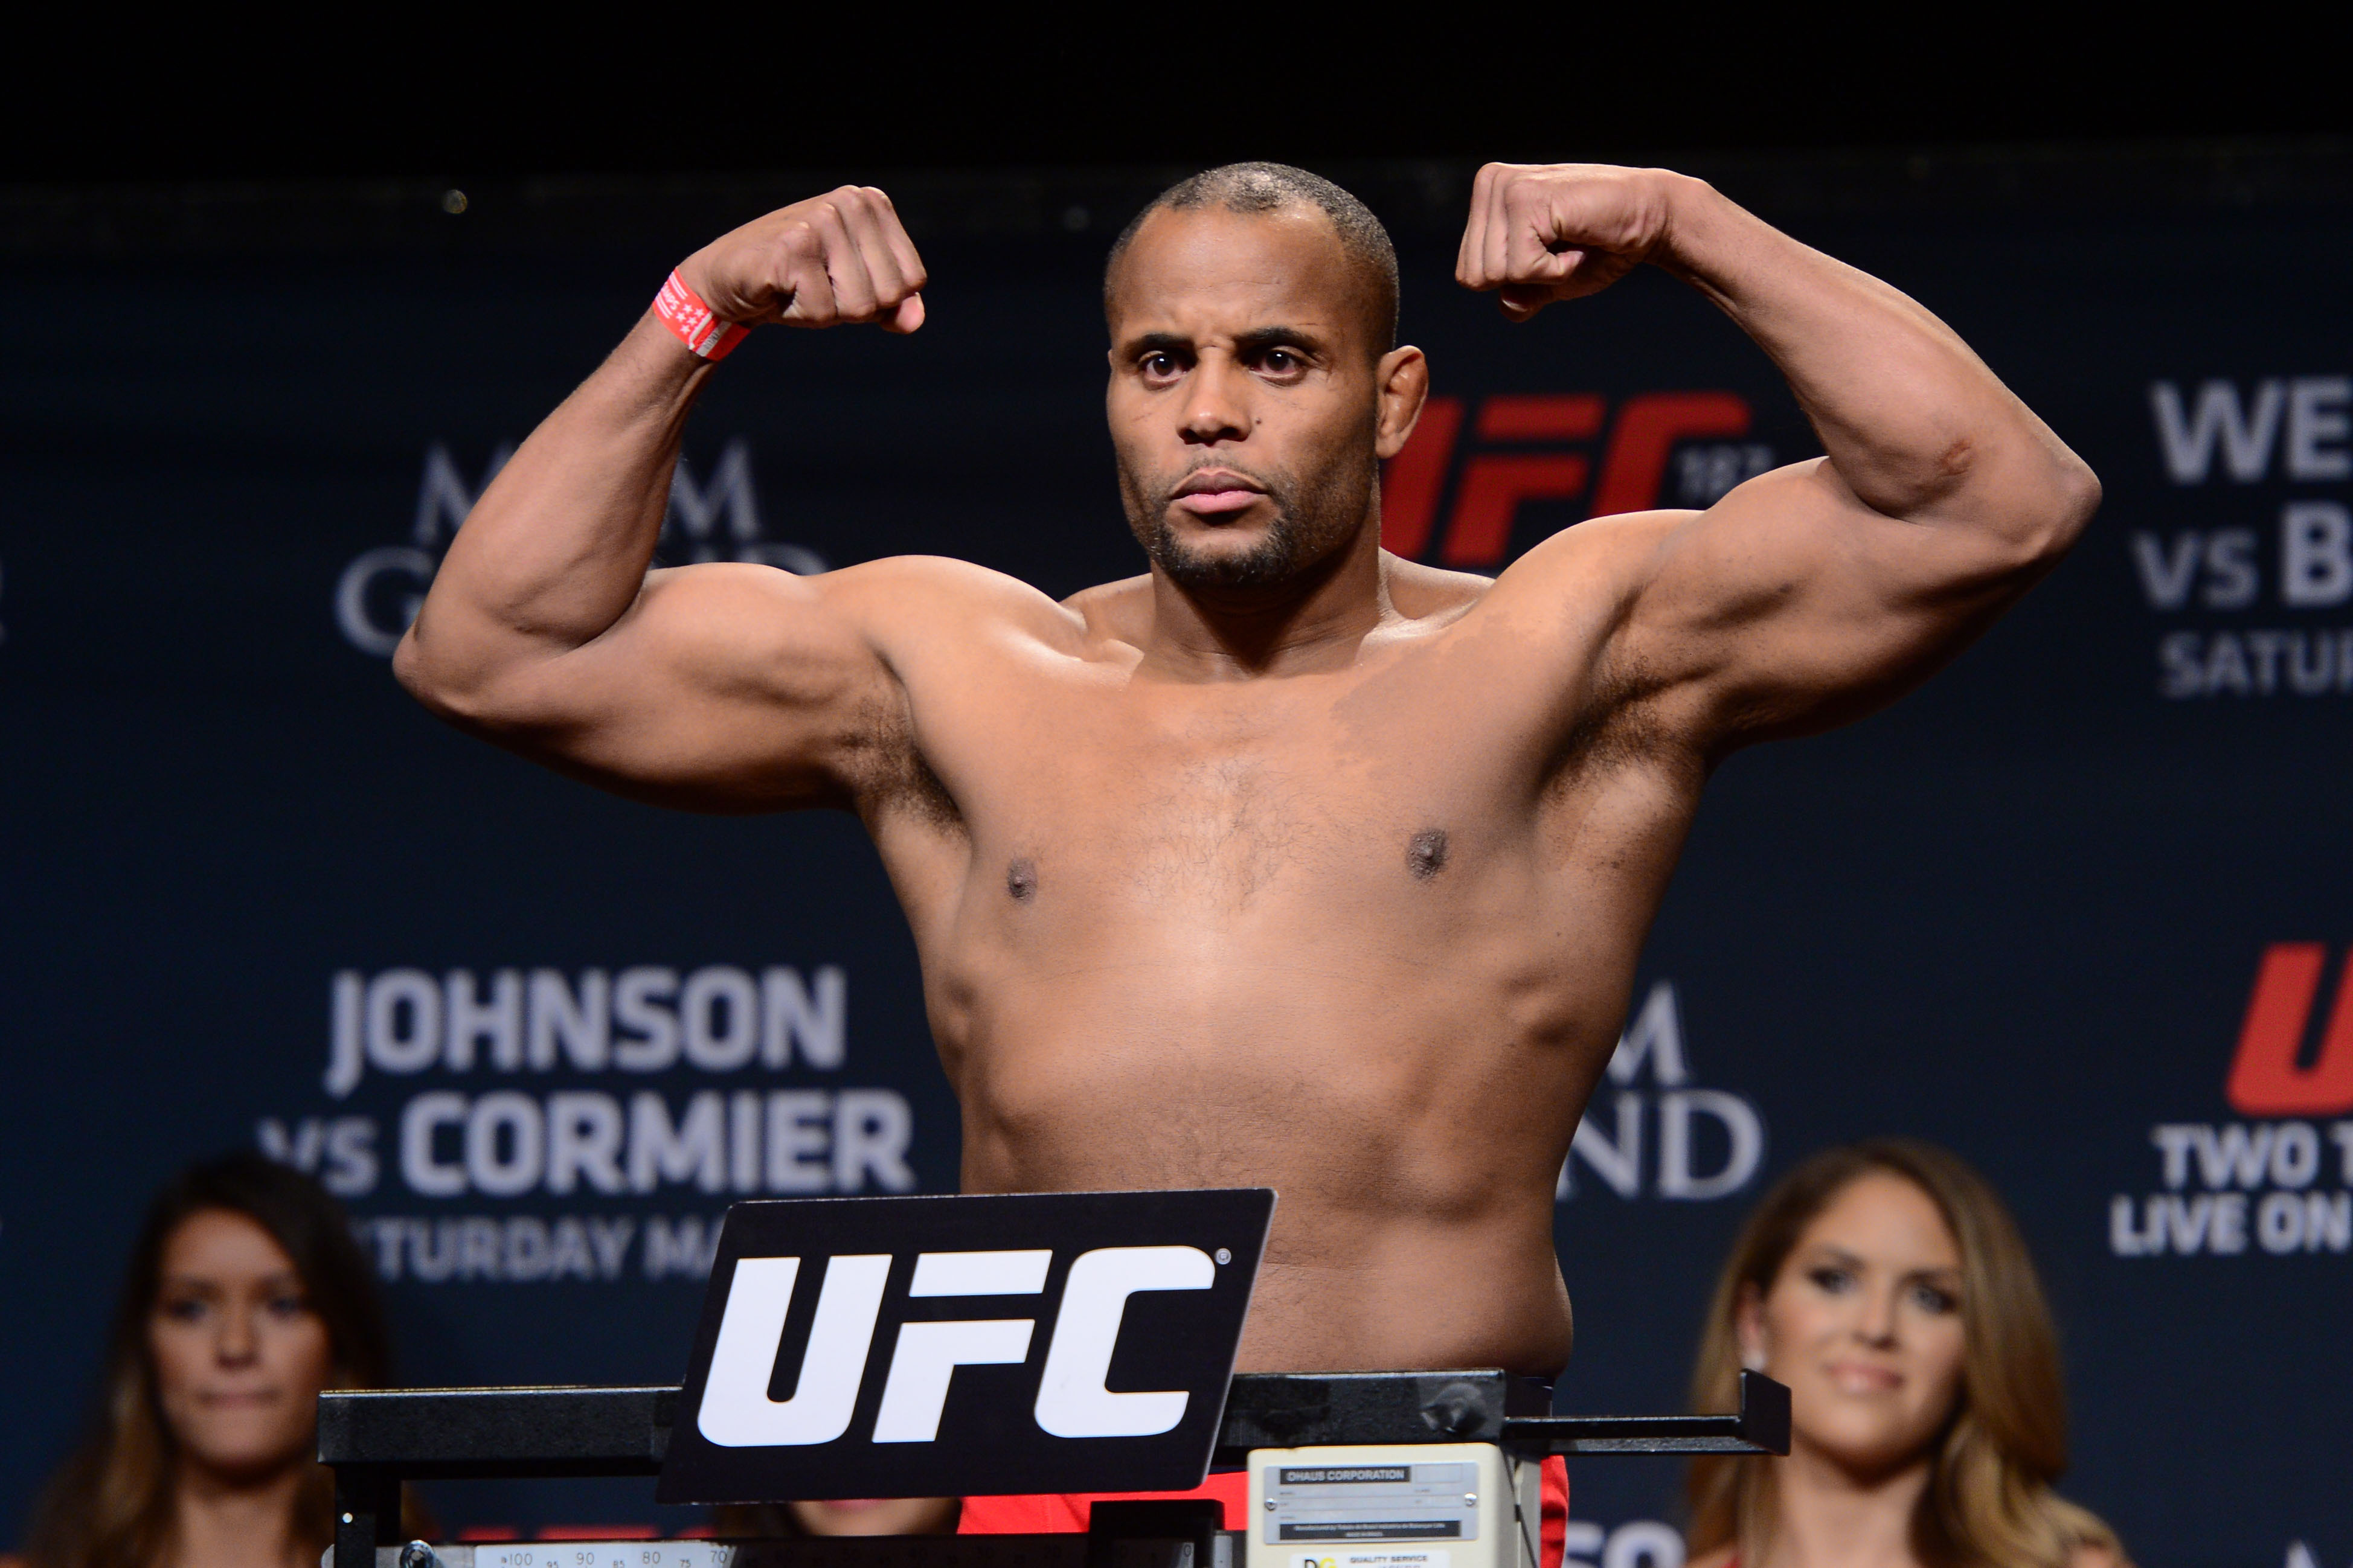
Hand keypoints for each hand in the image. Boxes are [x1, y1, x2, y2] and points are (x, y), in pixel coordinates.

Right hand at [677, 186, 927, 332]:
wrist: (727, 278)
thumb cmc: (796, 282)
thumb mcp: (853, 290)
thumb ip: (892, 304)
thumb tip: (915, 321)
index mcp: (872, 203)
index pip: (912, 279)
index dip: (879, 299)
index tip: (840, 281)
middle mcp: (850, 201)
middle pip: (889, 294)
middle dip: (852, 307)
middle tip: (815, 285)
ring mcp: (821, 220)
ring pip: (858, 306)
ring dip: (825, 311)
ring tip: (797, 286)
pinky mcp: (793, 245)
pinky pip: (822, 311)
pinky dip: (798, 314)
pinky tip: (778, 289)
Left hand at [1456, 164, 1683, 320]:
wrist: (1650, 220)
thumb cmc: (1600, 249)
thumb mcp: (1547, 283)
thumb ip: (1517, 297)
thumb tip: (1507, 304)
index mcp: (1486, 197)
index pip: (1468, 274)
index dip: (1514, 282)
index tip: (1549, 254)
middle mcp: (1490, 184)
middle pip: (1474, 277)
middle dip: (1524, 279)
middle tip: (1562, 248)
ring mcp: (1506, 187)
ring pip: (1494, 274)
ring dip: (1541, 274)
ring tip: (1570, 241)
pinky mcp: (1526, 197)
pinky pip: (1520, 269)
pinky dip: (1555, 270)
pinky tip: (1578, 240)